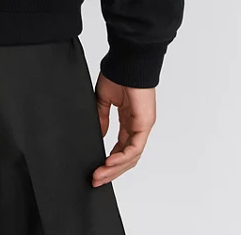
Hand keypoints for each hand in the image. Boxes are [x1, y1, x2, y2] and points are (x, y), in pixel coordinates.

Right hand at [90, 71, 156, 186]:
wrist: (126, 60)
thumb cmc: (117, 73)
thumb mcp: (104, 99)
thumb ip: (102, 117)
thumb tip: (101, 135)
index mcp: (128, 120)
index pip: (121, 147)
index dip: (110, 161)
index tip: (97, 170)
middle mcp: (137, 126)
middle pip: (127, 157)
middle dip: (111, 171)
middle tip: (96, 180)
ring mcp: (142, 126)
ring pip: (131, 157)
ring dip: (115, 168)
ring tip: (100, 175)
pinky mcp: (144, 123)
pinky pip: (134, 147)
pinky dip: (121, 157)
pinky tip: (109, 162)